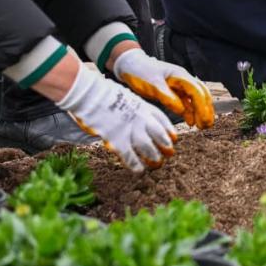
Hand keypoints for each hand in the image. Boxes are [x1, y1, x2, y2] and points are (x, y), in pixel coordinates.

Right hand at [56, 64, 176, 172]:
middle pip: (159, 135)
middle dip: (165, 145)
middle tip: (169, 153)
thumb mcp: (127, 97)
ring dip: (154, 157)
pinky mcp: (117, 140)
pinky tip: (139, 170)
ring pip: (148, 148)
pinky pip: (130, 156)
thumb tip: (137, 117)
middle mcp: (141, 118)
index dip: (169, 131)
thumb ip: (134, 108)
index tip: (174, 138)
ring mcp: (130, 130)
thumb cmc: (105, 94)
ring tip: (157, 164)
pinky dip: (136, 165)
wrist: (91, 95)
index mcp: (143, 106)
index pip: (162, 120)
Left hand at [113, 48, 214, 128]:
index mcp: (180, 76)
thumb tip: (182, 110)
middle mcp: (183, 80)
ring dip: (200, 112)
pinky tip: (190, 122)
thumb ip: (167, 97)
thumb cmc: (140, 71)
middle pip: (201, 95)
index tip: (203, 121)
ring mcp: (179, 86)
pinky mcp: (173, 92)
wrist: (130, 65)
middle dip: (206, 110)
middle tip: (207, 126)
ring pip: (196, 99)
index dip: (202, 107)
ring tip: (203, 126)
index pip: (197, 92)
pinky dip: (190, 112)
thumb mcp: (153, 85)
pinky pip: (186, 102)